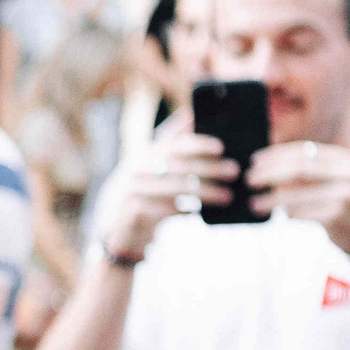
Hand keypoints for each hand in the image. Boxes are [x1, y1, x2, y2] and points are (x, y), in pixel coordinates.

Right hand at [102, 128, 238, 258]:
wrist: (116, 232)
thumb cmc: (143, 196)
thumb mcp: (151, 170)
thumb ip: (169, 146)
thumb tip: (191, 118)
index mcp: (143, 155)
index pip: (173, 145)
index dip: (198, 144)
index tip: (221, 147)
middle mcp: (136, 170)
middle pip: (179, 166)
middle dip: (210, 168)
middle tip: (234, 171)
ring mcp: (131, 191)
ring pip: (176, 189)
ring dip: (206, 192)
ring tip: (227, 196)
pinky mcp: (132, 213)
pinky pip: (166, 210)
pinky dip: (185, 210)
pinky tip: (200, 212)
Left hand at [246, 139, 349, 258]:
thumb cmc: (339, 206)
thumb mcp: (328, 181)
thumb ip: (305, 170)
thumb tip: (266, 162)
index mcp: (342, 157)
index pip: (304, 151)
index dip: (276, 154)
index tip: (255, 161)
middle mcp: (347, 170)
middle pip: (300, 167)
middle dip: (270, 173)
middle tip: (249, 179)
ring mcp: (346, 192)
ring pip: (300, 192)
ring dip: (273, 198)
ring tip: (254, 204)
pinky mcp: (341, 213)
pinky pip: (306, 213)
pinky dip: (290, 214)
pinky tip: (280, 216)